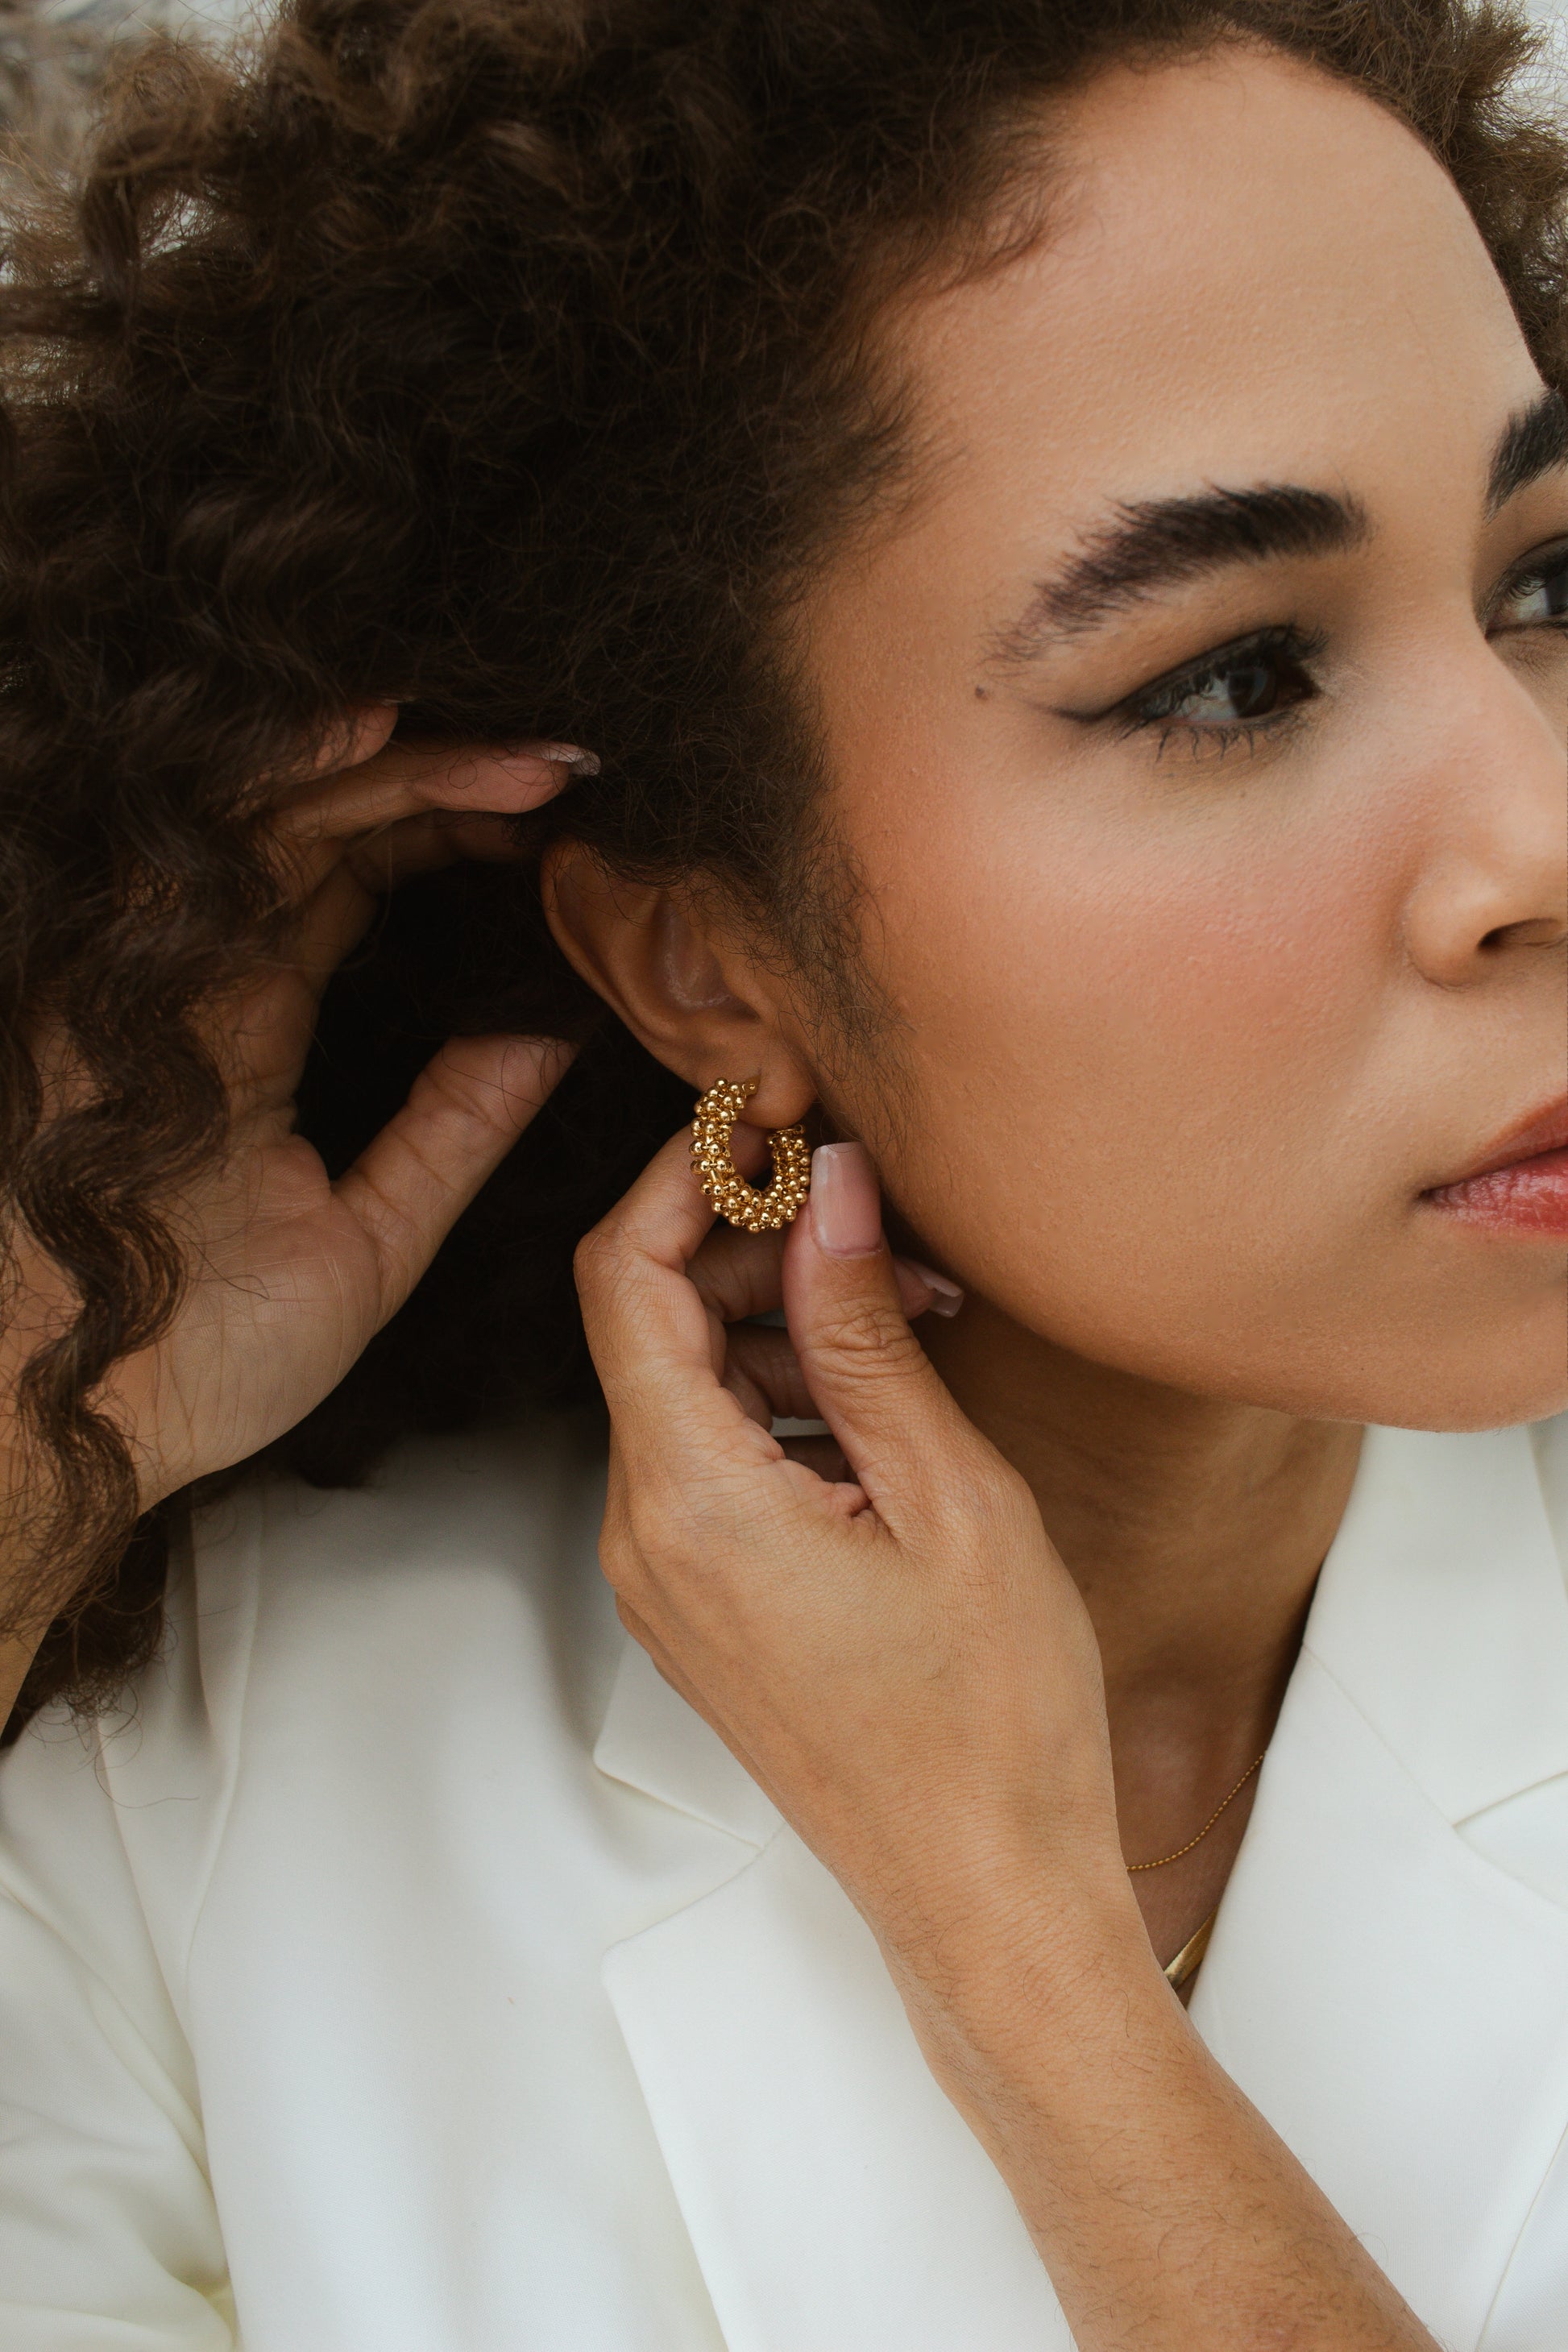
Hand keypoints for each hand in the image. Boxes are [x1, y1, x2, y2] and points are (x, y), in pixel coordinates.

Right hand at [4, 707, 579, 1555]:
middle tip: (572, 771)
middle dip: (447, 779)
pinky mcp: (107, 968)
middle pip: (323, 820)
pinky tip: (376, 728)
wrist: (63, 1429)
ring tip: (522, 753)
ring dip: (397, 762)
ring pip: (269, 806)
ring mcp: (151, 966)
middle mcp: (197, 976)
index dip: (453, 833)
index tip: (567, 834)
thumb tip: (555, 1032)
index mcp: (251, 1027)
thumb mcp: (368, 1234)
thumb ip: (454, 1129)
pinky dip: (286, 773)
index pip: (356, 880)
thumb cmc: (189, 1358)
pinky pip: (197, 836)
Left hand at [574, 1125, 1128, 1974]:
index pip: (621, 1278)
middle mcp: (645, 1538)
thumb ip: (865, 1331)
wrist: (986, 1894)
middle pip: (652, 1325)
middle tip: (890, 1233)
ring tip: (918, 1319)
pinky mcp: (704, 1607)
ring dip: (785, 1327)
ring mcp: (666, 1581)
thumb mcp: (949, 1496)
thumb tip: (832, 1189)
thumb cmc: (993, 1719)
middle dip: (759, 1248)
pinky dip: (786, 1404)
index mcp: (689, 1503)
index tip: (776, 1128)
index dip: (683, 1177)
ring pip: (688, 1389)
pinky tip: (891, 1402)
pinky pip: (712, 1460)